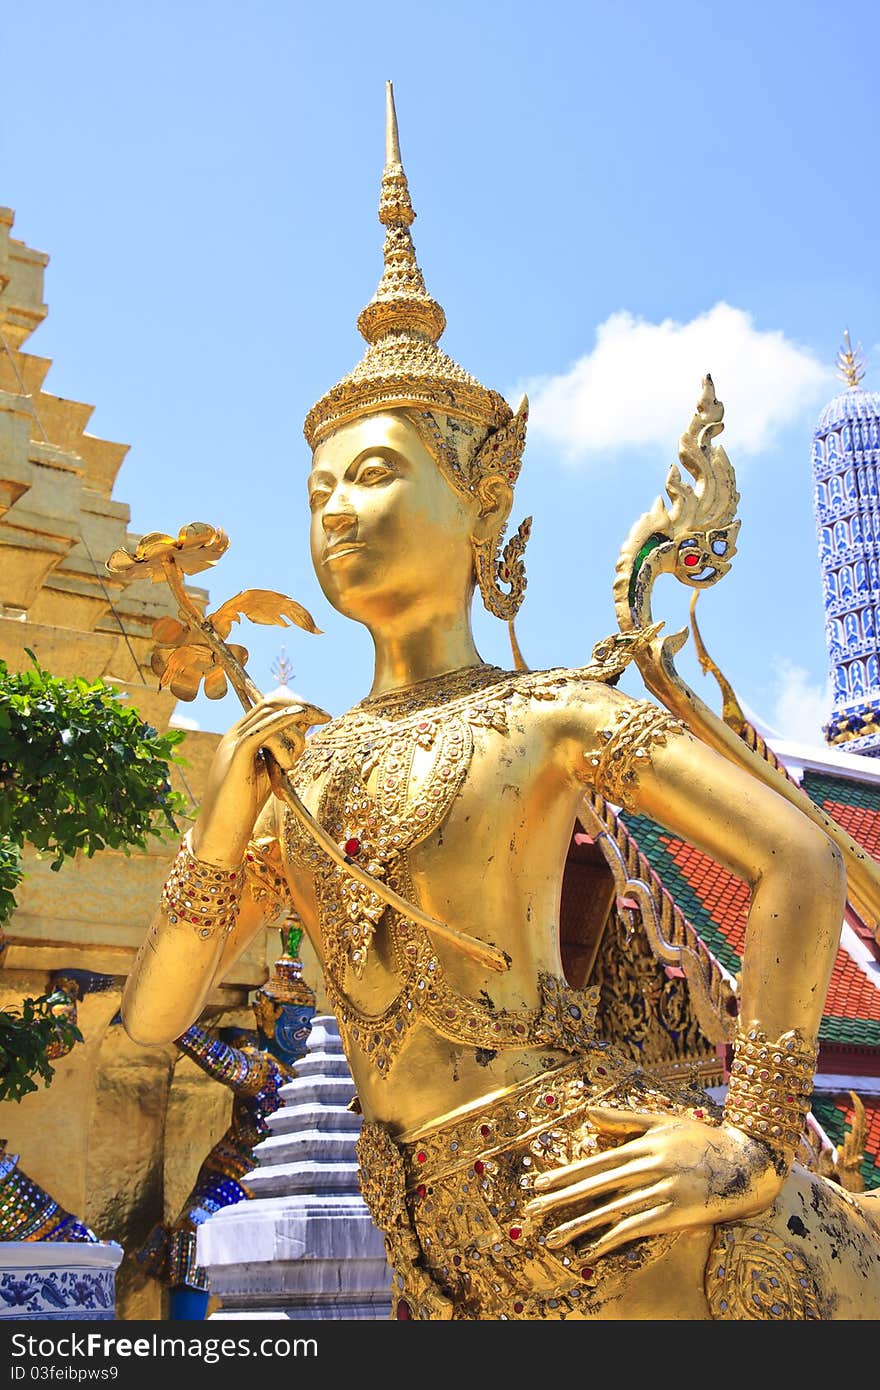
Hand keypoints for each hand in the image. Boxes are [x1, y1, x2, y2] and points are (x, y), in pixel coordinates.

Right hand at [191, 694, 328, 867]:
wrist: (220, 833)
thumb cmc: (243, 807)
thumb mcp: (268, 772)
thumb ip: (281, 752)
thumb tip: (302, 732)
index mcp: (240, 737)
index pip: (269, 706)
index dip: (297, 705)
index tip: (322, 715)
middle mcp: (234, 734)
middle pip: (272, 704)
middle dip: (303, 707)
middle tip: (325, 717)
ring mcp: (233, 743)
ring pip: (271, 716)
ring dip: (294, 734)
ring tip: (290, 765)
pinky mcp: (237, 756)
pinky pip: (262, 729)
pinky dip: (283, 720)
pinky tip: (300, 717)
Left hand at [522, 1105, 785, 1261]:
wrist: (747, 1162)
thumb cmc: (703, 1139)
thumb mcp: (663, 1121)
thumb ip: (624, 1119)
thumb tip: (587, 1113)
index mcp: (643, 1145)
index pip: (595, 1162)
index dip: (565, 1174)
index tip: (538, 1183)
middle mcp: (648, 1167)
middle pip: (596, 1186)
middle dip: (561, 1199)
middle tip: (531, 1210)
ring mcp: (661, 1192)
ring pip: (610, 1211)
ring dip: (578, 1225)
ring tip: (552, 1237)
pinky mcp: (674, 1215)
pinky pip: (635, 1229)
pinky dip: (610, 1240)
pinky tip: (590, 1251)